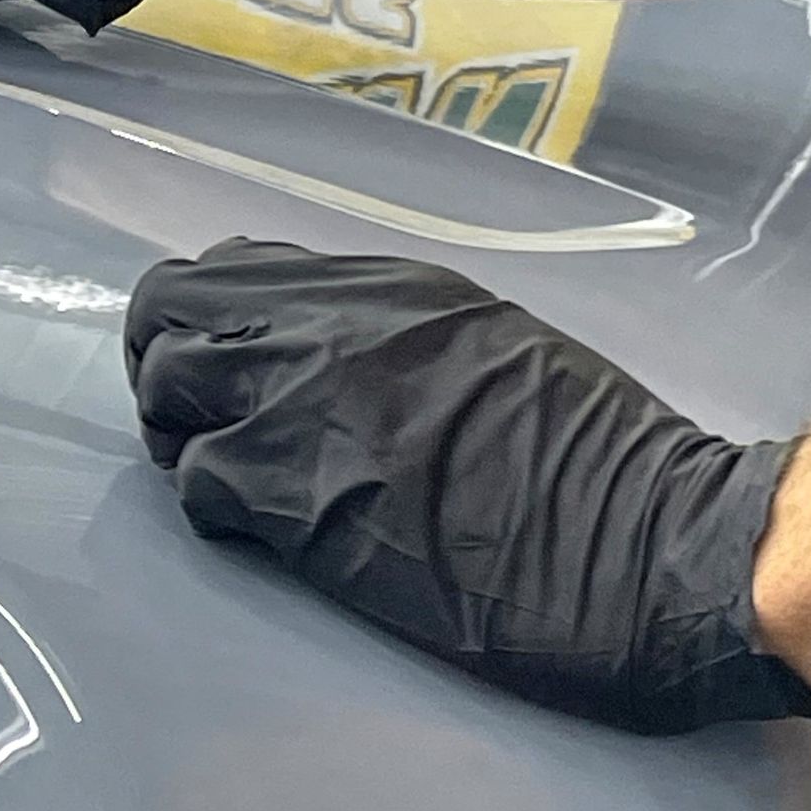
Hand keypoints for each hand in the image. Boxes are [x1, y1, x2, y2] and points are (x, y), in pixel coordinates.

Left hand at [125, 240, 810, 734]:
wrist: (647, 542)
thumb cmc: (601, 459)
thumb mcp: (492, 344)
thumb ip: (397, 334)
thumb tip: (327, 344)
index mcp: (382, 292)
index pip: (230, 268)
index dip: (205, 317)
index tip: (220, 359)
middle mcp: (327, 328)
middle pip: (170, 312)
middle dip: (163, 363)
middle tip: (193, 420)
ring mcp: (305, 407)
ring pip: (166, 390)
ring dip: (175, 432)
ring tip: (218, 472)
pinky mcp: (299, 501)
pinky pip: (199, 481)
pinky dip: (209, 502)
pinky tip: (252, 526)